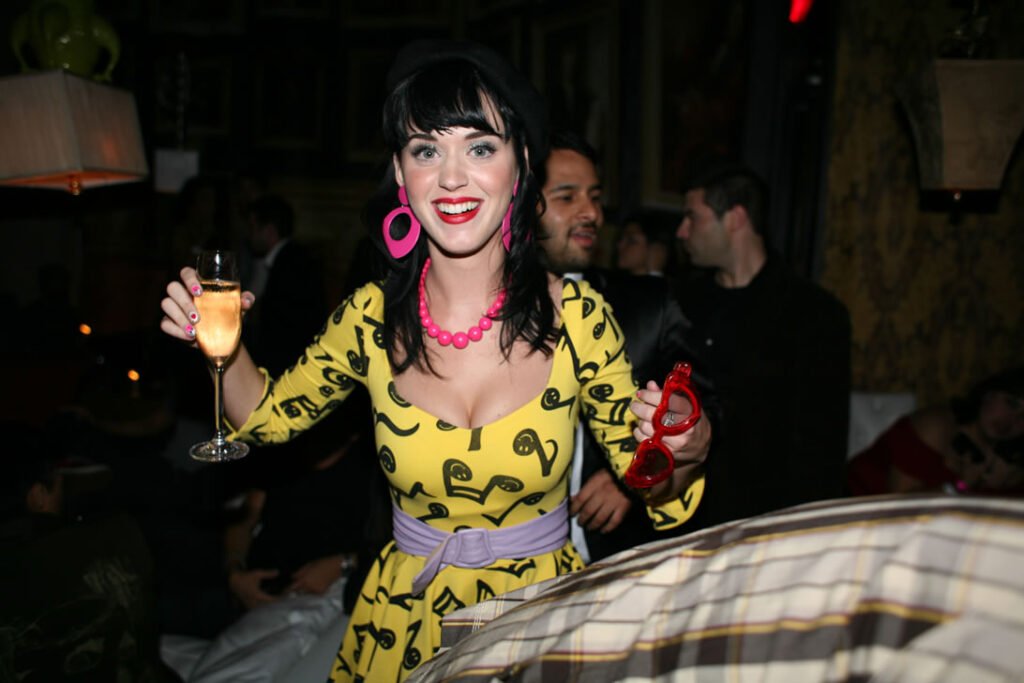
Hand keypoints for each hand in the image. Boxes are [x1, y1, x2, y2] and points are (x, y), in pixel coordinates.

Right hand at [159, 266, 254, 344]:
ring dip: (179, 317)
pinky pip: (165, 323)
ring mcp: (174, 307)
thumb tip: (247, 300)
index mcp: (196, 283)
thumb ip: (245, 301)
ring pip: (166, 304)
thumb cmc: (227, 314)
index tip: (199, 292)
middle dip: (184, 302)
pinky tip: (189, 336)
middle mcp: (182, 292)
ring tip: (194, 329)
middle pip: (173, 287)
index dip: (189, 279)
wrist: (222, 337)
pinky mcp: (169, 322)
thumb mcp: (238, 308)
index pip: (186, 273)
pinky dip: (176, 330)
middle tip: (198, 317)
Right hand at [228, 567, 279, 609]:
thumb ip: (268, 573)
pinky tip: (268, 605)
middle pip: (268, 607)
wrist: (233, 581)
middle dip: (276, 605)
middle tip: (284, 602)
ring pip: (262, 610)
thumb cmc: (246, 576)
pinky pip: (257, 610)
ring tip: (277, 604)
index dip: (280, 600)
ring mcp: (250, 605)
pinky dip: (264, 608)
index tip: (287, 598)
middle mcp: (253, 602)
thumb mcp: (257, 573)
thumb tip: (278, 572)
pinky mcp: (248, 606)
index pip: (271, 600)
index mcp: (257, 595)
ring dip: (269, 608)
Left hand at [285, 555, 345, 594]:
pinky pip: (313, 593)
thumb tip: (292, 577)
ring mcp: (315, 591)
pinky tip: (316, 583)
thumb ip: (300, 572)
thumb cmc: (322, 563)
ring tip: (310, 582)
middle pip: (299, 591)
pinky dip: (313, 590)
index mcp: (305, 579)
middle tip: (296, 587)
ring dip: (305, 589)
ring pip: (306, 592)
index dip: (287, 590)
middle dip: (297, 589)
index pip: (293, 587)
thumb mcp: (309, 565)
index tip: (282, 592)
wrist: (336, 567)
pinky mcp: (321, 593)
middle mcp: (309, 587)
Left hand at [571, 469, 631, 532]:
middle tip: (580, 523)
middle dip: (582, 519)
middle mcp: (602, 495)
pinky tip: (603, 531)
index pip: (581, 499)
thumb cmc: (611, 474)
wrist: (632, 474)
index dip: (574, 508)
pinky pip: (614, 521)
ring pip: (600, 518)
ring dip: (593, 525)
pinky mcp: (623, 508)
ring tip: (589, 528)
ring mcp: (613, 502)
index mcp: (595, 485)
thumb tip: (572, 499)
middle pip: (589, 511)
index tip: (571, 514)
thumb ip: (584, 489)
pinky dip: (608, 528)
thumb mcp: (595, 477)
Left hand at [631, 379, 710, 502]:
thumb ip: (668, 394)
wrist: (701, 446)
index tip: (641, 393)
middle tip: (634, 405)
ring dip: (640, 421)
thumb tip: (650, 385)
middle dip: (640, 408)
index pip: (667, 400)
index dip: (651, 395)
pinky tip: (641, 429)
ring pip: (647, 428)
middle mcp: (684, 427)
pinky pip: (645, 441)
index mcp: (690, 411)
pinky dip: (639, 433)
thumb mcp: (686, 404)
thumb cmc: (692, 420)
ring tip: (641, 417)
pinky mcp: (668, 452)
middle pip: (654, 416)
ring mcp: (676, 442)